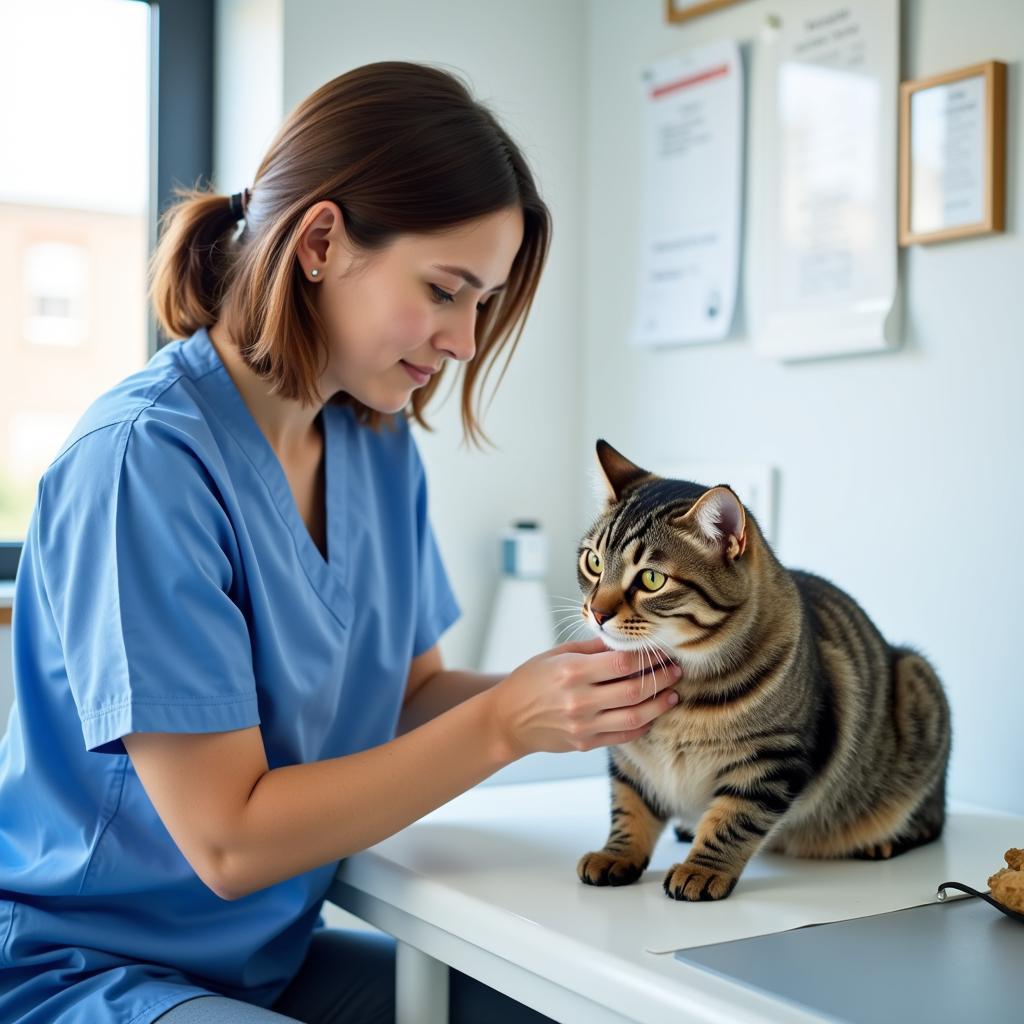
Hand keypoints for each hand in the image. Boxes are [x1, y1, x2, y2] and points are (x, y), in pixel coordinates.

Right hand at [487, 635, 682, 759]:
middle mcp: (579, 699)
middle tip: (677, 671)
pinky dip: (642, 725)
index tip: (663, 651)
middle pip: (633, 690)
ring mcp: (583, 724)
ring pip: (634, 717)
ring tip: (673, 695)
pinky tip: (651, 715)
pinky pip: (623, 736)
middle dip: (661, 680)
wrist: (508, 719)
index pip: (622, 663)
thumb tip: (625, 640)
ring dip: (659, 705)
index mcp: (572, 671)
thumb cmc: (531, 680)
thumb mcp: (556, 654)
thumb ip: (592, 649)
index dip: (648, 657)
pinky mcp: (585, 742)